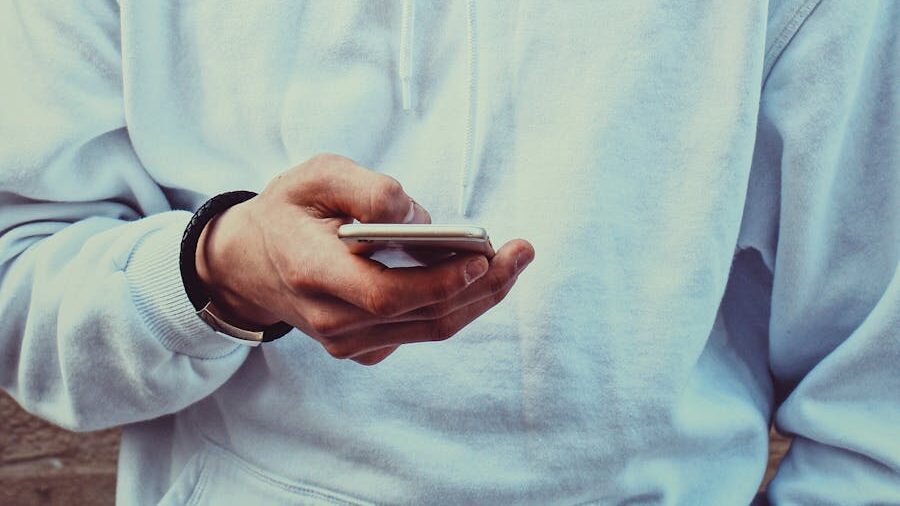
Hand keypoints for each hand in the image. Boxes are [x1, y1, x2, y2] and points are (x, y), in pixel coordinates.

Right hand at [196, 153, 533, 364]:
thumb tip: (421, 218)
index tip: (482, 256)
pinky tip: (477, 275)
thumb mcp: (315, 176)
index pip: (386, 293)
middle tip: (522, 251)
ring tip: (515, 260)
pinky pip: (420, 329)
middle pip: (423, 314)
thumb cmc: (288, 211)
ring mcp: (347, 341)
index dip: (439, 280)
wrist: (249, 262)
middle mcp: (331, 319)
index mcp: (312, 272)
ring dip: (480, 297)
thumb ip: (367, 189)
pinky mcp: (363, 347)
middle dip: (483, 286)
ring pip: (430, 327)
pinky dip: (454, 303)